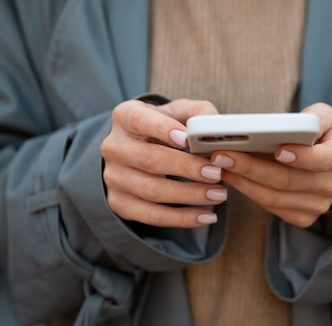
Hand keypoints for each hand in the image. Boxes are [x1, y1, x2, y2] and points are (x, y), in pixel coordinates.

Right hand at [101, 99, 226, 227]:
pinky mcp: (119, 203)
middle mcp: (114, 147)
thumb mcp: (178, 112)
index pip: (139, 120)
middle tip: (216, 173)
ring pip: (152, 190)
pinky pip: (151, 215)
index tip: (187, 139)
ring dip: (189, 195)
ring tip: (219, 194)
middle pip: (149, 159)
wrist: (140, 149)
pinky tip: (205, 216)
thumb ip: (198, 113)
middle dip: (186, 168)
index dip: (162, 129)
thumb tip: (215, 125)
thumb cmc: (165, 126)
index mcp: (125, 116)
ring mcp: (113, 177)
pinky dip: (181, 218)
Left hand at [211, 103, 331, 227]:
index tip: (278, 149)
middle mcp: (331, 184)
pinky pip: (270, 207)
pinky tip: (230, 176)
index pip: (323, 159)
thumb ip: (314, 117)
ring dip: (242, 181)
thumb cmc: (326, 133)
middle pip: (287, 180)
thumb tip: (290, 125)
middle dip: (251, 167)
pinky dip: (247, 191)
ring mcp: (317, 205)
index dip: (301, 156)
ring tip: (218, 164)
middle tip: (222, 154)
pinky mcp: (302, 217)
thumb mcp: (328, 116)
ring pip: (273, 197)